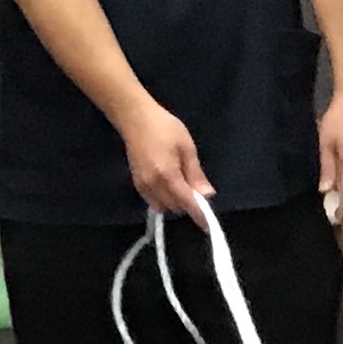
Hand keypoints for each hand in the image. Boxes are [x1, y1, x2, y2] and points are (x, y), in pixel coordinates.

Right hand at [120, 99, 212, 217]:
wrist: (135, 118)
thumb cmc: (165, 128)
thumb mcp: (187, 148)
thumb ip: (195, 174)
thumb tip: (207, 195)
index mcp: (167, 175)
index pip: (186, 203)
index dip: (198, 214)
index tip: (208, 224)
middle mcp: (153, 185)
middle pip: (175, 207)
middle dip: (187, 204)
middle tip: (196, 189)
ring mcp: (142, 185)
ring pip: (163, 206)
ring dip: (175, 202)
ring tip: (182, 183)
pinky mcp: (136, 183)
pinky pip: (153, 200)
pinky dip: (164, 198)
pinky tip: (169, 184)